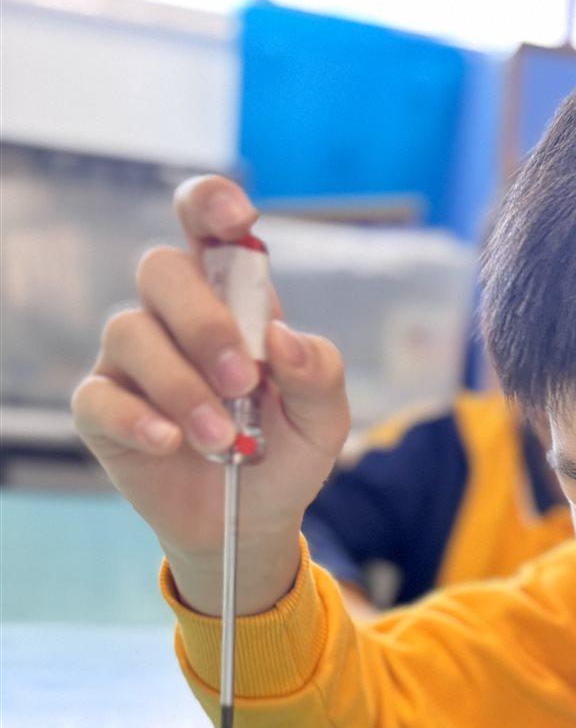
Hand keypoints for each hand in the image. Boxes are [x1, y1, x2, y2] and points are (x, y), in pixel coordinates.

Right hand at [71, 176, 350, 614]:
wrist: (252, 523)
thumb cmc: (284, 455)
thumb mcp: (323, 421)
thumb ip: (319, 374)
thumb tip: (283, 337)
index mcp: (231, 300)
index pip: (207, 227)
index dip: (211, 204)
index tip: (236, 214)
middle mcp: (174, 317)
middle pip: (162, 269)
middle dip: (203, 321)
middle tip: (242, 380)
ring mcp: (133, 361)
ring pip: (130, 331)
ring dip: (182, 387)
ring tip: (222, 441)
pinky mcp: (102, 410)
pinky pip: (99, 396)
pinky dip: (138, 419)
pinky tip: (172, 443)